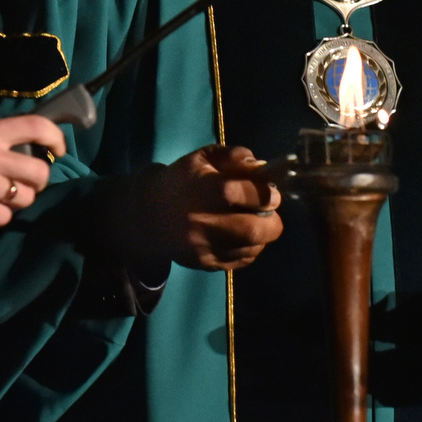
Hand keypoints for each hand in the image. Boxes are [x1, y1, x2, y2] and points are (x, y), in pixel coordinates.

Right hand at [112, 145, 282, 271]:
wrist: (148, 214)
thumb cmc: (181, 181)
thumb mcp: (203, 158)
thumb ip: (234, 157)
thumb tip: (262, 167)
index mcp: (203, 190)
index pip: (248, 195)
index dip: (267, 194)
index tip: (272, 193)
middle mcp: (203, 223)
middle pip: (253, 230)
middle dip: (271, 221)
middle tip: (270, 211)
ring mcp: (204, 248)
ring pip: (250, 248)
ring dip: (262, 236)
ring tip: (255, 222)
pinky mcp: (205, 264)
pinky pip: (241, 261)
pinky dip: (251, 248)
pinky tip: (243, 236)